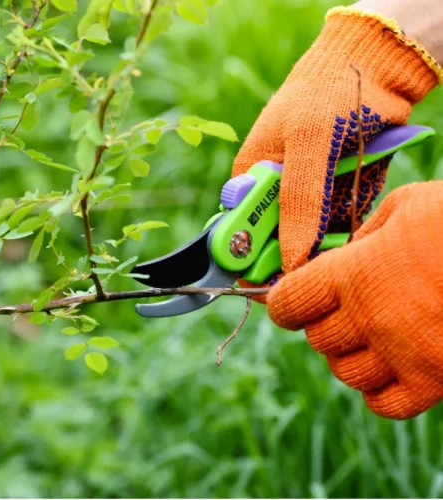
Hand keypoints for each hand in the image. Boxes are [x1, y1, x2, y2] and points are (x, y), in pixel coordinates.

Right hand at [233, 7, 440, 274]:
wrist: (372, 70)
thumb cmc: (328, 96)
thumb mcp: (308, 144)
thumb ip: (297, 202)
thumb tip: (289, 259)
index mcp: (251, 179)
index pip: (241, 232)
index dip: (252, 260)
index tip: (272, 280)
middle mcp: (275, 193)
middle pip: (275, 244)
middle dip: (294, 254)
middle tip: (314, 253)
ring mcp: (305, 197)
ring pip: (308, 242)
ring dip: (324, 243)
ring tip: (340, 214)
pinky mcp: (332, 199)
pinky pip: (335, 229)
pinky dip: (346, 229)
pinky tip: (352, 210)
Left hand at [267, 182, 442, 418]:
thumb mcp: (406, 206)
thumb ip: (366, 233)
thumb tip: (348, 253)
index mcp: (354, 273)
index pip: (289, 303)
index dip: (283, 303)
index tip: (288, 301)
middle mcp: (370, 318)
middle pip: (317, 339)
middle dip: (320, 324)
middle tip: (338, 310)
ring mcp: (403, 355)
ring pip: (344, 373)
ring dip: (346, 356)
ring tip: (364, 337)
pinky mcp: (436, 382)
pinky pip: (384, 404)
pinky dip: (376, 390)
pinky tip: (388, 366)